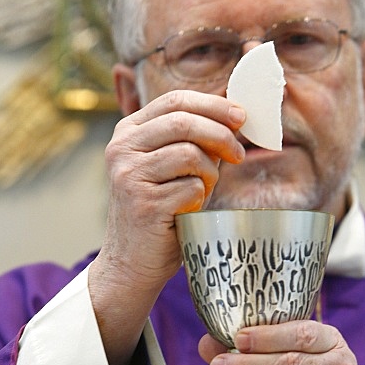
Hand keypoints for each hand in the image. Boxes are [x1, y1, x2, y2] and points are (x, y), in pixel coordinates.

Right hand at [89, 90, 244, 364]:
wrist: (132, 263)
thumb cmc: (160, 213)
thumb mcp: (171, 167)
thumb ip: (193, 140)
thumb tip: (235, 113)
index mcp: (127, 133)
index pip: (174, 100)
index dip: (213, 104)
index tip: (242, 116)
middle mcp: (121, 148)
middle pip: (184, 121)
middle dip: (221, 135)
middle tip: (240, 154)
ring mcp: (129, 175)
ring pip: (191, 154)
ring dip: (211, 174)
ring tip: (204, 191)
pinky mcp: (143, 202)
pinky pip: (192, 187)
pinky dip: (200, 199)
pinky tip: (190, 210)